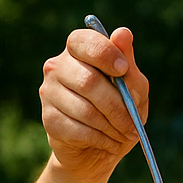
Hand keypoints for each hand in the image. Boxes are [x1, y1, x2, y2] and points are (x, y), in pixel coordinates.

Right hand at [39, 26, 148, 180]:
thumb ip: (129, 64)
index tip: (124, 69)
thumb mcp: (133, 88)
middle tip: (133, 124)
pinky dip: (101, 139)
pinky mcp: (48, 119)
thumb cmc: (119, 111)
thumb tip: (123, 33)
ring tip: (125, 135)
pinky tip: (109, 143)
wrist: (98, 149)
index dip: (106, 54)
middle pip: (88, 82)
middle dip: (118, 107)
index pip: (84, 41)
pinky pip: (79, 130)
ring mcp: (49, 92)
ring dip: (112, 126)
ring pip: (86, 110)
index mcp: (78, 50)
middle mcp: (57, 66)